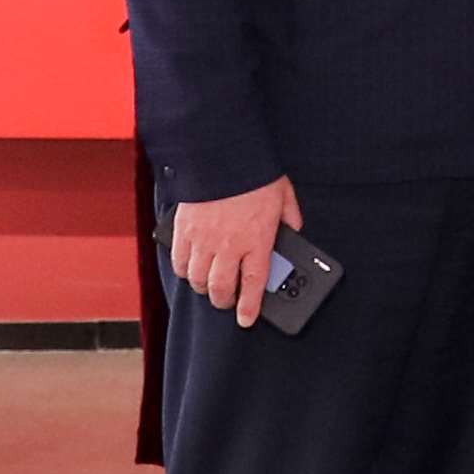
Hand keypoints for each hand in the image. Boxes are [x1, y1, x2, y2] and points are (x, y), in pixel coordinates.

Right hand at [173, 178, 301, 318]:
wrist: (220, 154)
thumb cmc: (253, 174)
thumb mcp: (283, 195)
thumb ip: (290, 218)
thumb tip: (294, 230)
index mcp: (256, 240)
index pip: (253, 285)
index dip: (248, 308)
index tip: (246, 319)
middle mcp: (229, 245)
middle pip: (221, 289)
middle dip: (225, 302)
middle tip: (228, 301)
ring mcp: (203, 240)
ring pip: (198, 280)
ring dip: (204, 288)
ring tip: (210, 286)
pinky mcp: (183, 230)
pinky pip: (179, 262)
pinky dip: (184, 271)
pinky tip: (191, 268)